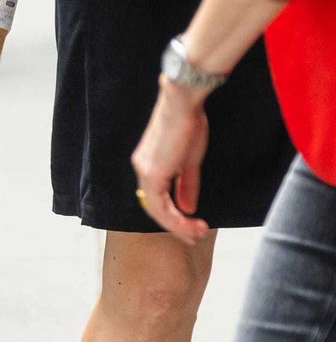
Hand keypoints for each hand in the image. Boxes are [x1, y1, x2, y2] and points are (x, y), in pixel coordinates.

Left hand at [131, 81, 210, 242]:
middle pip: (155, 208)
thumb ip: (186, 185)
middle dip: (176, 226)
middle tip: (195, 237)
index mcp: (149, 164)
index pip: (157, 198)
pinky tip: (192, 225)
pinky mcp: (152, 173)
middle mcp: (142, 169)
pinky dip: (176, 219)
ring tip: (197, 234)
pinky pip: (160, 206)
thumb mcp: (190, 161)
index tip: (193, 228)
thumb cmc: (188, 124)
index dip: (173, 217)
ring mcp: (145, 171)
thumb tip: (187, 209)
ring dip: (178, 226)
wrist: (184, 103)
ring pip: (157, 211)